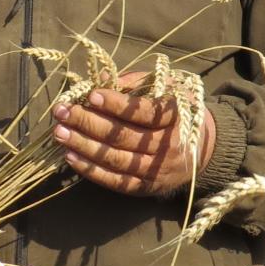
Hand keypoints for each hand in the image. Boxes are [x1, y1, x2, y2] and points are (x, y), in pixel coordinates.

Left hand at [51, 75, 218, 197]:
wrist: (205, 150)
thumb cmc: (177, 113)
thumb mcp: (167, 91)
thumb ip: (137, 83)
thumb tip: (103, 78)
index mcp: (176, 119)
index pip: (143, 113)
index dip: (116, 104)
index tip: (91, 94)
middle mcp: (168, 147)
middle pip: (124, 136)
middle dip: (89, 122)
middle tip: (62, 111)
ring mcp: (157, 171)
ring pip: (115, 159)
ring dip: (83, 146)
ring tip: (59, 133)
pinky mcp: (146, 188)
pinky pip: (115, 181)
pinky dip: (91, 170)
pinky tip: (71, 156)